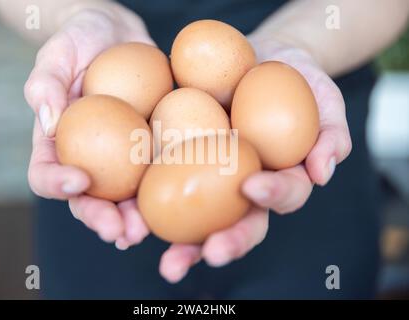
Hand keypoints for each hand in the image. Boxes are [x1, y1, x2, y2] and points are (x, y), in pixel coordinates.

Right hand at [25, 8, 152, 244]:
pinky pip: (154, 172)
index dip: (57, 184)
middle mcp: (87, 158)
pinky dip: (163, 189)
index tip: (79, 181)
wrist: (118, 35)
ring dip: (133, 219)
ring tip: (146, 231)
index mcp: (55, 144)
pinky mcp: (148, 150)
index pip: (45, 173)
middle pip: (86, 200)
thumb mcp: (57, 53)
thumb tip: (49, 122)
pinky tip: (178, 197)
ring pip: (121, 198)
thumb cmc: (80, 40)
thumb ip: (46, 84)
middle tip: (119, 232)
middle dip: (101, 219)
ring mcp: (118, 158)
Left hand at [158, 38, 351, 282]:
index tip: (254, 186)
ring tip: (169, 264)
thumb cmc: (300, 81)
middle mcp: (243, 187)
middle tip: (211, 253)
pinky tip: (135, 219)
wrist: (261, 59)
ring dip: (185, 244)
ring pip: (200, 219)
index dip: (272, 197)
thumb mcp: (325, 98)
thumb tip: (323, 172)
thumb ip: (331, 133)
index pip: (281, 196)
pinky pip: (167, 183)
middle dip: (226, 242)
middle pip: (238, 223)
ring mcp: (212, 177)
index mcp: (279, 177)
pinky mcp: (182, 161)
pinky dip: (152, 206)